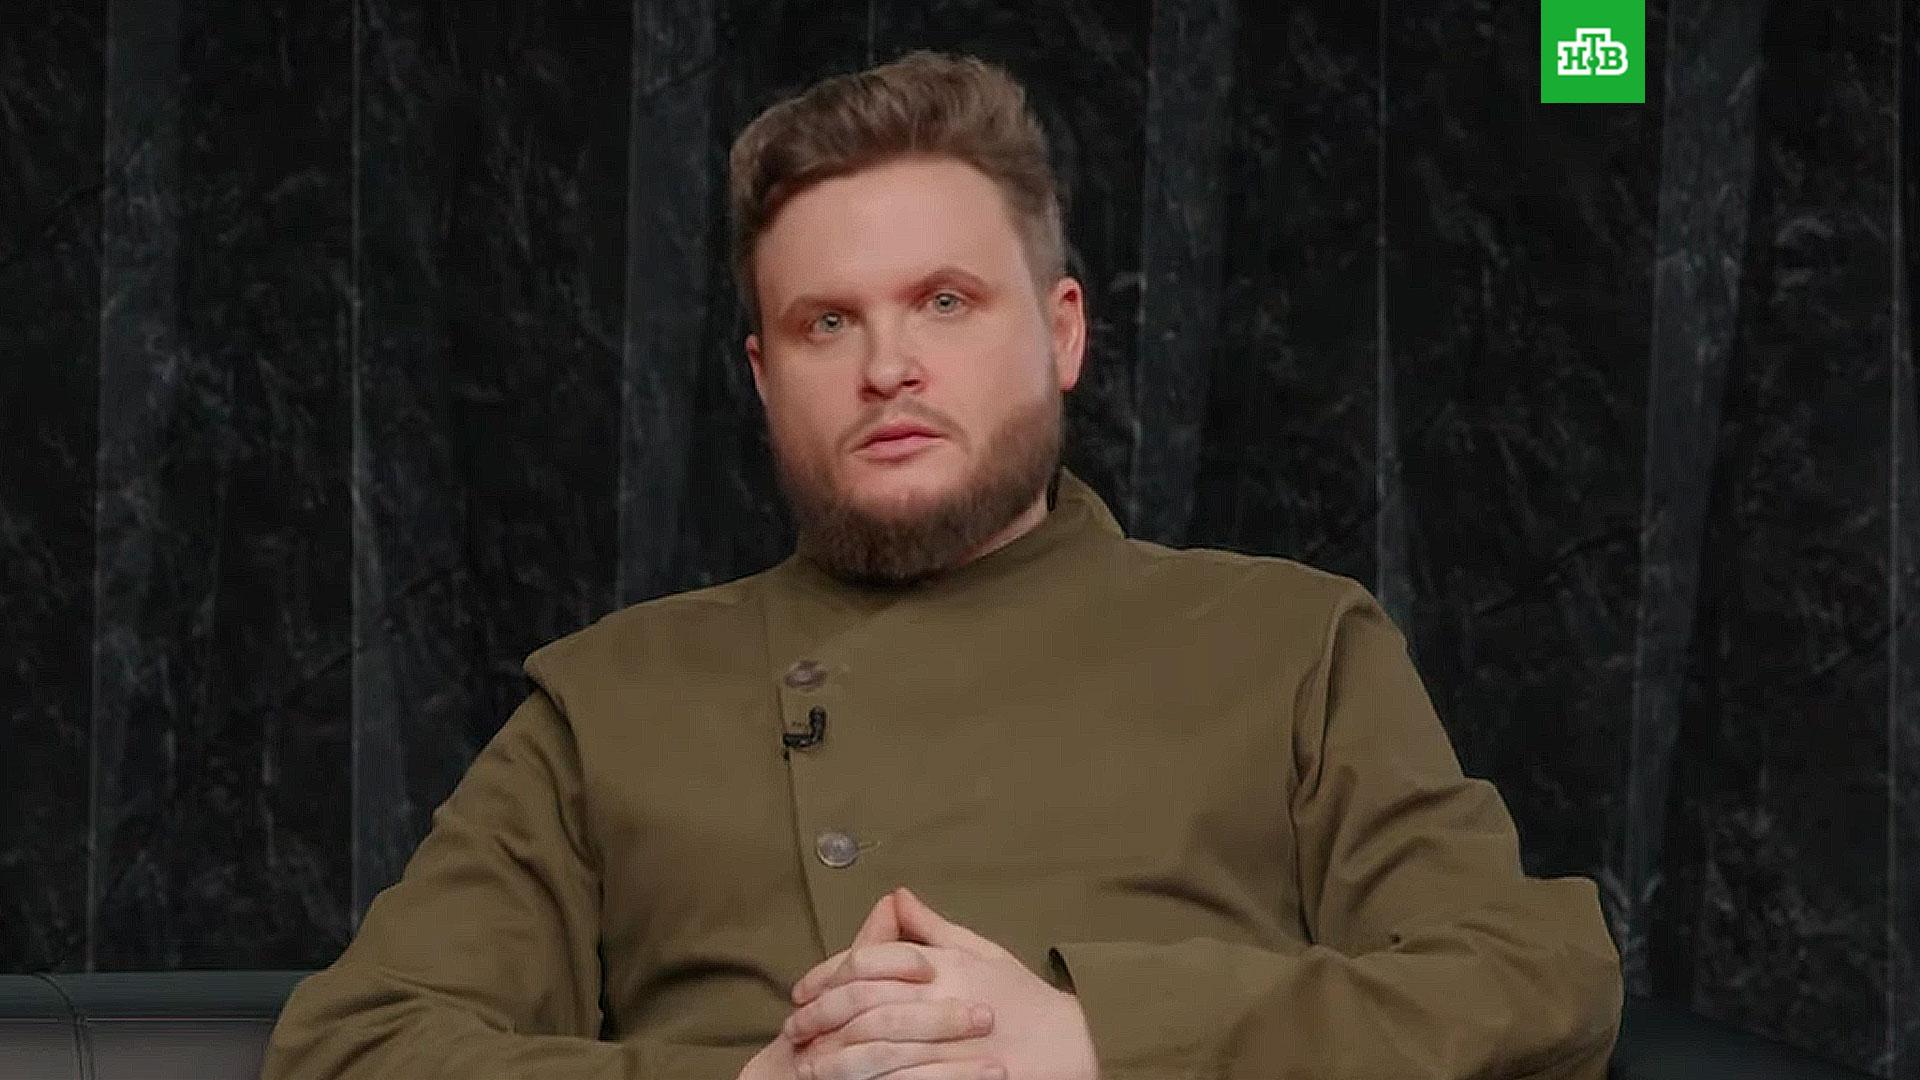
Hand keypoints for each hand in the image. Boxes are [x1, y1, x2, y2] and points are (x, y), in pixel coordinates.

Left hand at [786, 886, 1100, 1079]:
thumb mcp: (982, 952)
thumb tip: (896, 896)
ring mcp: (948, 1039)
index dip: (827, 976)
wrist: (1073, 1043)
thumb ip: (933, 929)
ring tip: (806, 1068)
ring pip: (875, 1046)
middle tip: (793, 1031)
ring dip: (834, 1057)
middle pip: (863, 1002)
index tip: (802, 992)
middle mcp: (941, 996)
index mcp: (943, 964)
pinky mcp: (958, 1074)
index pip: (870, 961)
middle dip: (821, 1016)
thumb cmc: (1026, 998)